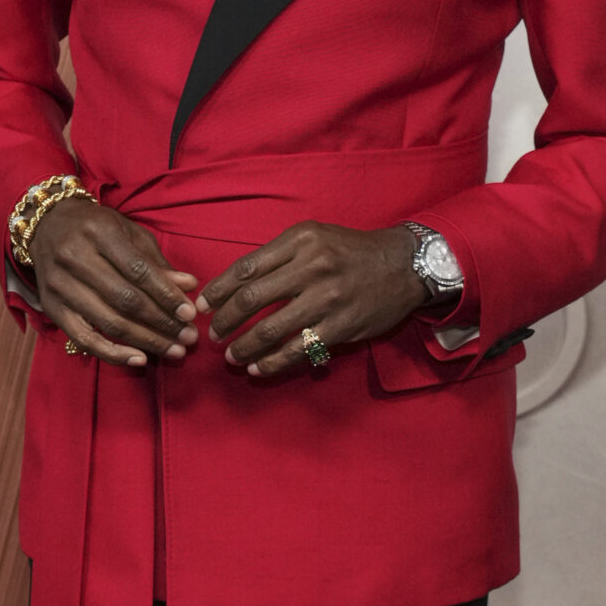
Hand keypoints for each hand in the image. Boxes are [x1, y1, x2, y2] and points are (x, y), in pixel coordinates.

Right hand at [30, 196, 198, 367]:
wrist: (46, 225)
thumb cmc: (96, 228)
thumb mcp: (128, 233)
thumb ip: (156, 261)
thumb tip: (189, 286)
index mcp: (98, 232)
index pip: (138, 270)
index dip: (166, 295)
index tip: (190, 314)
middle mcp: (75, 257)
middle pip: (125, 300)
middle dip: (162, 322)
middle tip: (188, 337)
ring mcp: (60, 285)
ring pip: (109, 322)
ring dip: (146, 341)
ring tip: (174, 351)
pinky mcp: (52, 307)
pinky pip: (84, 339)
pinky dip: (113, 354)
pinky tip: (139, 360)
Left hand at [203, 223, 426, 379]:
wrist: (403, 266)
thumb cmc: (351, 251)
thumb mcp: (314, 237)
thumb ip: (278, 256)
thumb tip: (236, 285)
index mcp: (299, 241)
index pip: (245, 268)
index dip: (217, 291)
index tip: (202, 306)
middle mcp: (311, 267)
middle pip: (251, 299)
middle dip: (224, 321)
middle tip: (212, 335)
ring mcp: (327, 299)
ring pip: (271, 329)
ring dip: (243, 347)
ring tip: (231, 357)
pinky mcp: (340, 326)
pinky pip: (298, 349)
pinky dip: (273, 362)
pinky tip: (258, 368)